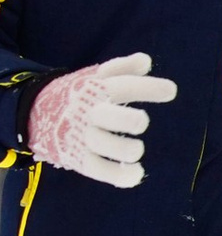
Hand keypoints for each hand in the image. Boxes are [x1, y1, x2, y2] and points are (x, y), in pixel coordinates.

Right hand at [26, 52, 177, 188]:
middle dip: (125, 119)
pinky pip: (98, 169)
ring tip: (136, 149)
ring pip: (101, 144)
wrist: (36, 113)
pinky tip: (137, 174)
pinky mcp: (78, 158)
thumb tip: (145, 61)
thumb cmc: (81, 94)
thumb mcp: (96, 77)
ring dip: (122, 149)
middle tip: (142, 122)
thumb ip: (121, 68)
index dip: (145, 88)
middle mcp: (87, 112)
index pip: (119, 86)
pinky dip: (118, 175)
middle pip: (105, 115)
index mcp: (94, 90)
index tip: (171, 91)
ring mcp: (81, 136)